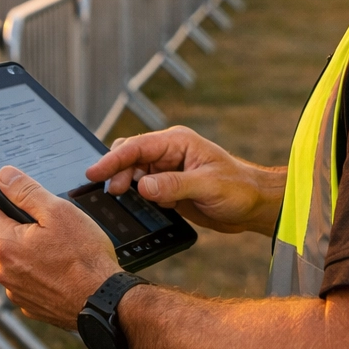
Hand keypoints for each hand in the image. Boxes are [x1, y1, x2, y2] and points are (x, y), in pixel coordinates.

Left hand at [0, 166, 121, 328]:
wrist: (104, 301)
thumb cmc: (85, 258)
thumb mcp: (58, 212)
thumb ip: (26, 191)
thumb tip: (3, 176)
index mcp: (7, 244)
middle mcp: (4, 270)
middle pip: (0, 235)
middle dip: (14, 222)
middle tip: (42, 217)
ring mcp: (16, 291)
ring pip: (15, 258)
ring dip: (27, 248)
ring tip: (58, 246)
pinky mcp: (30, 304)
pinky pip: (27, 279)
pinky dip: (37, 269)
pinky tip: (59, 267)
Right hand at [85, 127, 285, 234]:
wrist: (254, 206)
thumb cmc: (239, 189)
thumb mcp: (208, 185)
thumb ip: (174, 185)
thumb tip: (144, 186)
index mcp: (177, 142)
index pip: (137, 147)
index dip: (113, 159)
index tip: (93, 172)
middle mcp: (169, 153)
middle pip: (130, 157)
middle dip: (116, 172)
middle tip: (112, 193)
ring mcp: (167, 171)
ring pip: (134, 173)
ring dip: (126, 185)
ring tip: (121, 201)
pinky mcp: (169, 188)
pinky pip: (144, 189)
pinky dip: (136, 197)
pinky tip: (133, 207)